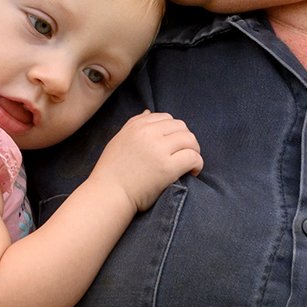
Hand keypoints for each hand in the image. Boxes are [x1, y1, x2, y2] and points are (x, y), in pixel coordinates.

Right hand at [88, 110, 202, 212]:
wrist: (108, 194)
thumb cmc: (112, 171)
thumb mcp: (119, 140)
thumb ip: (134, 124)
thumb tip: (148, 112)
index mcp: (137, 126)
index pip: (167, 118)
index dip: (173, 132)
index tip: (173, 146)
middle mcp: (148, 134)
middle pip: (181, 127)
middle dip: (186, 140)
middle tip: (183, 155)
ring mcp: (158, 150)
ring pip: (190, 140)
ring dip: (194, 151)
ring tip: (189, 164)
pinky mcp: (167, 167)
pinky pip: (193, 157)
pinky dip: (197, 164)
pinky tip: (192, 172)